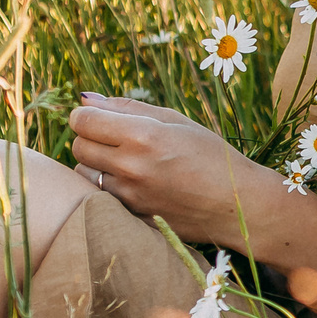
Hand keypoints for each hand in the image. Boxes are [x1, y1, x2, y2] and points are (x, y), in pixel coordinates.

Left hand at [67, 93, 263, 243]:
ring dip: (95, 165)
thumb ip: (128, 107)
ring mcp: (129, 197)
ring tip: (124, 163)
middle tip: (113, 138)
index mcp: (143, 136)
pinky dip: (108, 188)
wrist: (238, 206)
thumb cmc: (212, 156)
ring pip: (84, 175)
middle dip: (89, 137)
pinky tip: (134, 185)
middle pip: (78, 147)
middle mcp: (131, 168)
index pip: (83, 121)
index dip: (85, 115)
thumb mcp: (176, 120)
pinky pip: (100, 197)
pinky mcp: (131, 218)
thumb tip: (85, 99)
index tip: (96, 117)